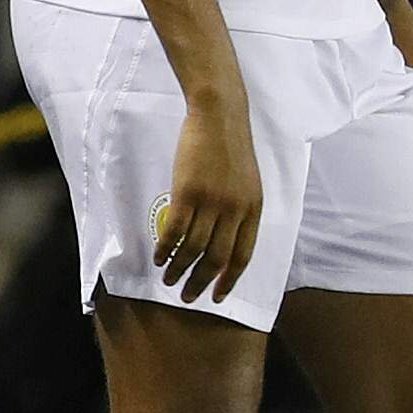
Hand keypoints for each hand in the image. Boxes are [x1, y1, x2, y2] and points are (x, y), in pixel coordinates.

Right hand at [154, 87, 267, 302]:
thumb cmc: (231, 147)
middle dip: (200, 282)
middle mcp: (235, 210)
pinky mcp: (188, 192)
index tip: (216, 296)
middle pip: (217, 258)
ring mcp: (212, 202)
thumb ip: (239, 211)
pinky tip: (158, 256)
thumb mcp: (247, 183)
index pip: (242, 256)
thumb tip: (221, 240)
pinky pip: (175, 230)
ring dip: (178, 268)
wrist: (220, 116)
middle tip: (186, 296)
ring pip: (194, 248)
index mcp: (254, 210)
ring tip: (166, 278)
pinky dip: (165, 247)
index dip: (228, 280)